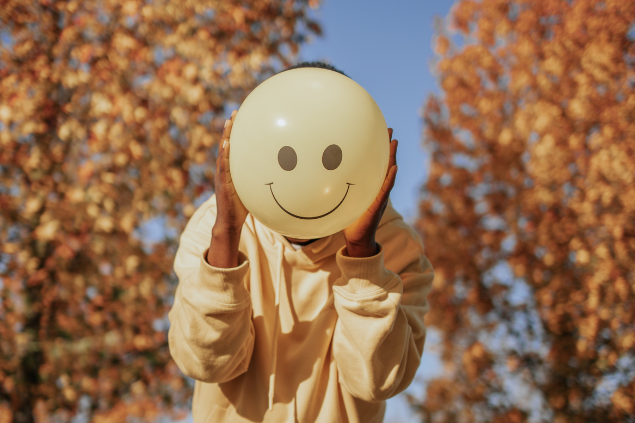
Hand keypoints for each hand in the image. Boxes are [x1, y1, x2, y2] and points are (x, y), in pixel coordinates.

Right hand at [207, 110, 247, 267]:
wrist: (231, 222)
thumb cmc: (243, 207)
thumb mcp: (254, 189)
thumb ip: (261, 179)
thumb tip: (281, 173)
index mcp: (232, 170)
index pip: (235, 148)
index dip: (236, 133)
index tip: (241, 118)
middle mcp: (225, 170)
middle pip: (227, 145)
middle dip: (230, 128)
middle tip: (235, 112)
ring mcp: (223, 176)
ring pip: (224, 152)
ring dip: (226, 136)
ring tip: (230, 122)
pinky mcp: (223, 183)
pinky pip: (223, 167)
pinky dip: (224, 155)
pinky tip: (227, 144)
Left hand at [343, 128, 397, 257]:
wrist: (356, 238)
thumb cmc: (348, 218)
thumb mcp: (341, 198)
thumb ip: (337, 186)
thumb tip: (319, 174)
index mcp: (369, 185)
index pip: (374, 163)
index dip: (376, 148)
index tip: (377, 131)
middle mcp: (376, 188)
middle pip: (384, 163)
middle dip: (387, 146)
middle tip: (390, 129)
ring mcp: (379, 196)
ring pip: (388, 173)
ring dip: (392, 158)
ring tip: (394, 142)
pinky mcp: (378, 205)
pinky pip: (385, 190)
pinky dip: (390, 179)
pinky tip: (394, 168)